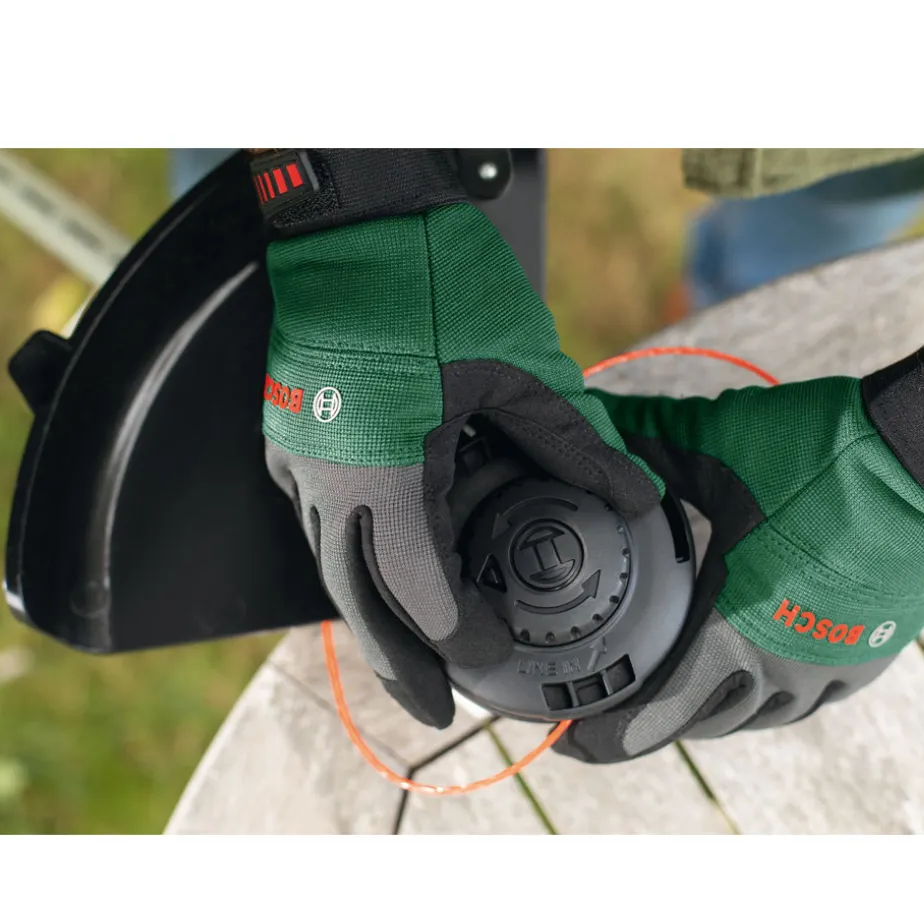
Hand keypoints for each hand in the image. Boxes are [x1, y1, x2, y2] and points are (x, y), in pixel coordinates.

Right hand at [259, 151, 662, 728]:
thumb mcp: (519, 366)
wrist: (357, 211)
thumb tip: (635, 499)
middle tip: (437, 711)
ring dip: (370, 619)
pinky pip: (314, 521)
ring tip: (410, 657)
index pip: (423, 591)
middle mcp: (328, 482)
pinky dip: (351, 559)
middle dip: (399, 666)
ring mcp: (297, 459)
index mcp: (385, 473)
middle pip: (357, 606)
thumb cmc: (437, 279)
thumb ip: (573, 445)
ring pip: (328, 569)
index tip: (499, 657)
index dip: (464, 637)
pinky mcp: (288, 433)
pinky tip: (379, 570)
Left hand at [558, 330, 923, 763]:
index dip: (607, 737)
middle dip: (651, 721)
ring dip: (708, 710)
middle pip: (700, 724)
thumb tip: (587, 423)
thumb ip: (642, 442)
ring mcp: (829, 668)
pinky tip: (747, 677)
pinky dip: (766, 696)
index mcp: (733, 627)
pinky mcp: (867, 657)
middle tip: (614, 704)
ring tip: (674, 689)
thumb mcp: (715, 444)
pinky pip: (806, 700)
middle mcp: (782, 666)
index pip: (657, 714)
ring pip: (754, 719)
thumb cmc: (817, 454)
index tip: (572, 738)